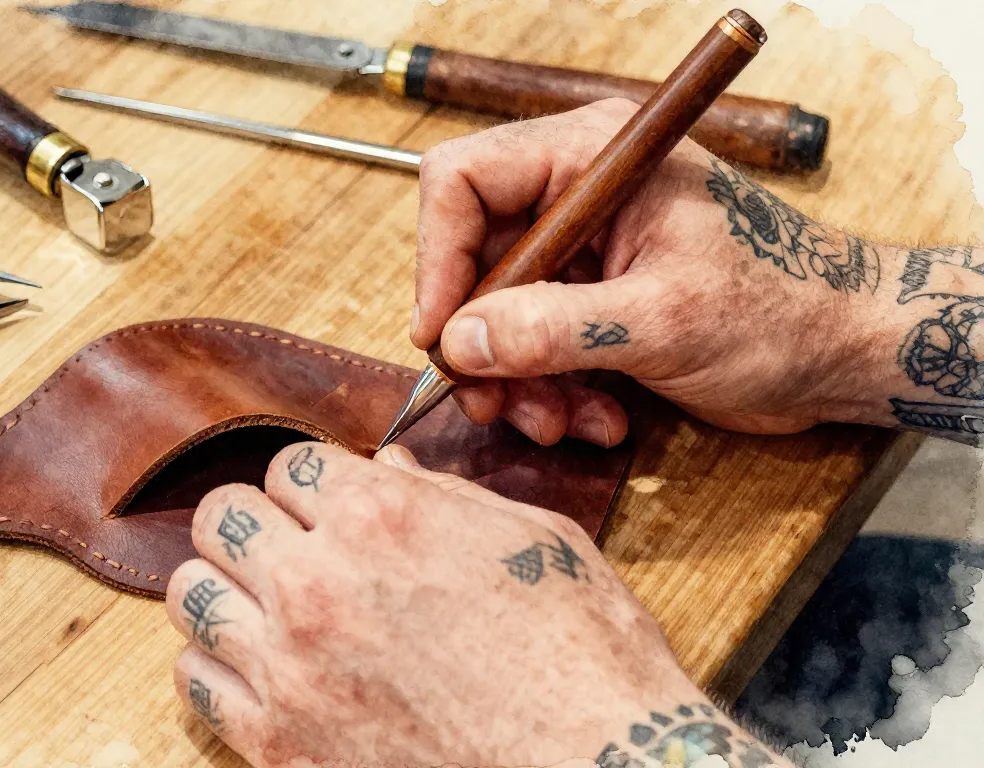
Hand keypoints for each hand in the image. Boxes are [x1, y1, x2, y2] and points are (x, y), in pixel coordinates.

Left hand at [165, 442, 791, 766]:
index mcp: (381, 515)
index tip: (329, 510)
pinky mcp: (279, 740)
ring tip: (265, 606)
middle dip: (257, 523)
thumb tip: (385, 466)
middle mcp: (318, 580)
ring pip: (189, 590)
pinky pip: (194, 680)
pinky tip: (261, 668)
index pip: (288, 465)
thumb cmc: (584, 657)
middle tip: (291, 549)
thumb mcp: (532, 540)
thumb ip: (441, 496)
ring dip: (225, 588)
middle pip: (224, 515)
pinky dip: (216, 665)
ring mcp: (290, 664)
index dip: (313, 486)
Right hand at [413, 99, 892, 444]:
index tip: (440, 334)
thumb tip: (461, 342)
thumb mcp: (662, 321)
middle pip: (474, 257)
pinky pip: (536, 343)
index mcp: (595, 160)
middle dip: (482, 339)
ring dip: (518, 379)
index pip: (465, 181)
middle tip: (491, 401)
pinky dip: (552, 390)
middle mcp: (580, 194)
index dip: (439, 258)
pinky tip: (596, 418)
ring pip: (499, 311)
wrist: (844, 352)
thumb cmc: (783, 309)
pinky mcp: (596, 299)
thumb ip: (555, 329)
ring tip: (555, 422)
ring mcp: (587, 250)